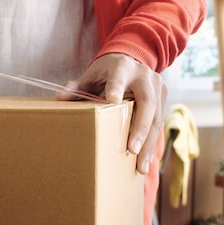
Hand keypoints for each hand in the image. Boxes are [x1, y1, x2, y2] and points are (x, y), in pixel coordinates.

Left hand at [59, 53, 166, 174]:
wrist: (132, 58)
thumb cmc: (108, 71)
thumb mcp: (92, 75)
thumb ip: (78, 86)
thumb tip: (60, 96)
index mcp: (122, 67)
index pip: (119, 77)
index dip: (116, 87)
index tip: (112, 99)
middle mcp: (144, 76)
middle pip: (147, 103)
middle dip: (140, 128)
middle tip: (132, 150)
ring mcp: (157, 86)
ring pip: (156, 117)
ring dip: (149, 144)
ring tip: (142, 166)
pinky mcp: (163, 97)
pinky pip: (158, 123)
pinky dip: (151, 143)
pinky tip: (146, 160)